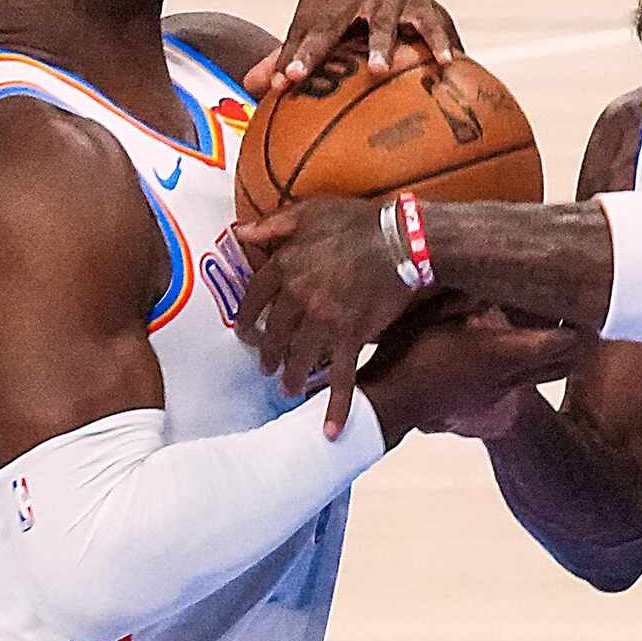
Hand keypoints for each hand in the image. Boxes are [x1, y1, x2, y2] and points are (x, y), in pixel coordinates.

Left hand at [233, 196, 418, 437]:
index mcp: (285, 267)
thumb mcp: (309, 210)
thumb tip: (239, 234)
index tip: (246, 332)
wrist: (402, 240)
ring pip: (300, 359)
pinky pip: (340, 377)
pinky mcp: (351, 337)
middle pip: (274, 334)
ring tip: (290, 389)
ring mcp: (323, 321)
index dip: (248, 318)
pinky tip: (330, 430)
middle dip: (269, 354)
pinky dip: (336, 406)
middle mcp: (298, 298)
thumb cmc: (359, 221)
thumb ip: (272, 225)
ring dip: (293, 378)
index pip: (254, 299)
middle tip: (267, 366)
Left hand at [246, 0, 462, 94]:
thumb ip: (289, 59)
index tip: (281, 85)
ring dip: (380, 46)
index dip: (289, 54)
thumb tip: (250, 86)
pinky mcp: (424, 2)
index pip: (302, 25)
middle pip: (331, 19)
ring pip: (382, 21)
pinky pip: (429, 24)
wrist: (410, 10)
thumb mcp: (325, 41)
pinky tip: (443, 62)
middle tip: (300, 76)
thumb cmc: (356, 32)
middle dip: (314, 48)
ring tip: (377, 71)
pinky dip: (437, 42)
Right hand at [360, 305, 590, 437]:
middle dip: (586, 340)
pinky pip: (532, 380)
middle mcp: (511, 374)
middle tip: (590, 313)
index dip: (582, 325)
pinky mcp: (493, 397)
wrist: (390, 404)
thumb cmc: (408, 354)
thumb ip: (467, 296)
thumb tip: (493, 277)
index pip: (561, 342)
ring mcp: (504, 389)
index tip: (591, 303)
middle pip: (570, 362)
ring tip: (571, 328)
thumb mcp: (434, 314)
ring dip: (568, 354)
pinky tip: (531, 346)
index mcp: (501, 350)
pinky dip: (544, 364)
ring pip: (555, 374)